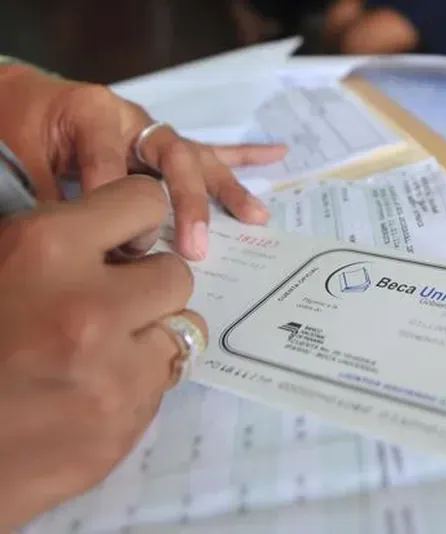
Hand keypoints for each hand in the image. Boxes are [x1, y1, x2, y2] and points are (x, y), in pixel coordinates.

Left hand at [0, 63, 285, 259]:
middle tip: (194, 248)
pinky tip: (277, 153)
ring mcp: (151, 131)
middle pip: (173, 158)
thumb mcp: (21, 157)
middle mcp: (131, 118)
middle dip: (187, 205)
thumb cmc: (18, 127)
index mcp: (93, 114)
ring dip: (227, 190)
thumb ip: (53, 195)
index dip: (117, 206)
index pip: (113, 163)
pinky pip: (206, 150)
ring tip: (255, 214)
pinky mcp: (160, 145)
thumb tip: (96, 243)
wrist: (22, 104)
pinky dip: (242, 155)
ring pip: (197, 159)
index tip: (121, 246)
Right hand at [0, 177, 206, 529]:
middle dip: (148, 285)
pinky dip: (134, 386)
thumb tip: (117, 234)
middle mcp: (92, 308)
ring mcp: (114, 376)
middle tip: (110, 304)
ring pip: (181, 334)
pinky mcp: (124, 429)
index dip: (136, 221)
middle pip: (176, 275)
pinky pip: (160, 388)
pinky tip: (86, 395)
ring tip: (100, 353)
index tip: (122, 242)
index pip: (145, 202)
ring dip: (147, 339)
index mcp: (47, 250)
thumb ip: (58, 244)